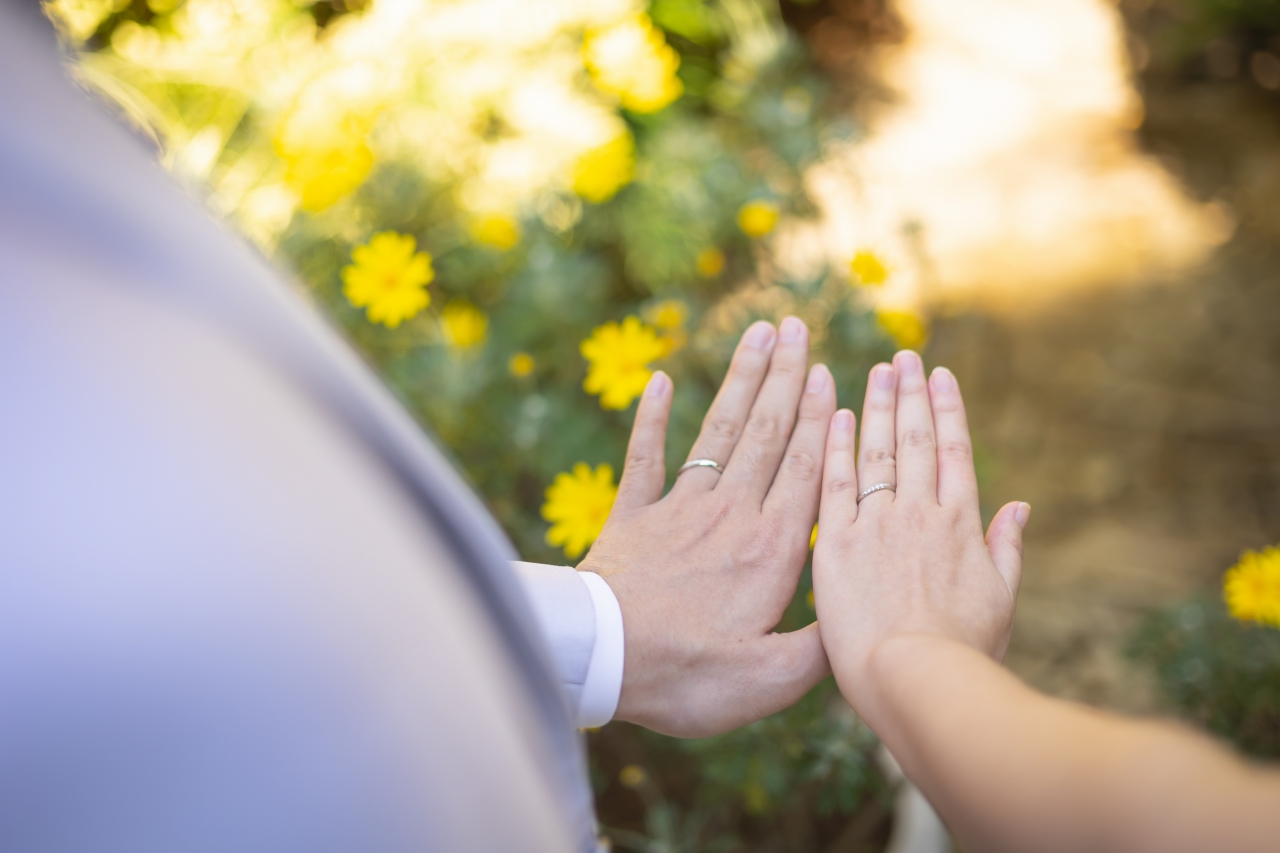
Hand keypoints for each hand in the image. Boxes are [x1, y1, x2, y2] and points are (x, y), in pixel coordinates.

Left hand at [581, 317, 832, 737]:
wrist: (599, 657)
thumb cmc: (686, 672)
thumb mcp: (770, 679)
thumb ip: (821, 645)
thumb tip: (857, 619)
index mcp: (771, 548)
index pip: (806, 468)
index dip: (820, 418)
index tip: (830, 371)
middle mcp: (730, 513)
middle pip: (768, 432)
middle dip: (786, 377)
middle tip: (799, 326)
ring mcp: (679, 508)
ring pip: (720, 430)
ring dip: (741, 380)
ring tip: (759, 334)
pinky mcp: (632, 514)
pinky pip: (644, 454)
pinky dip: (652, 416)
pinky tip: (661, 379)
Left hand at [811, 351, 1028, 710]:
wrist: (917, 684)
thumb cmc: (965, 657)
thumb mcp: (1002, 604)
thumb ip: (1007, 550)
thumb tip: (1021, 507)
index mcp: (960, 527)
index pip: (953, 453)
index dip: (947, 411)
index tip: (941, 377)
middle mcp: (919, 514)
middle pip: (914, 440)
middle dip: (910, 394)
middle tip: (904, 356)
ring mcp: (876, 526)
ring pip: (876, 450)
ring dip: (876, 405)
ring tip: (876, 370)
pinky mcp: (834, 545)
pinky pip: (833, 483)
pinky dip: (835, 445)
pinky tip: (835, 413)